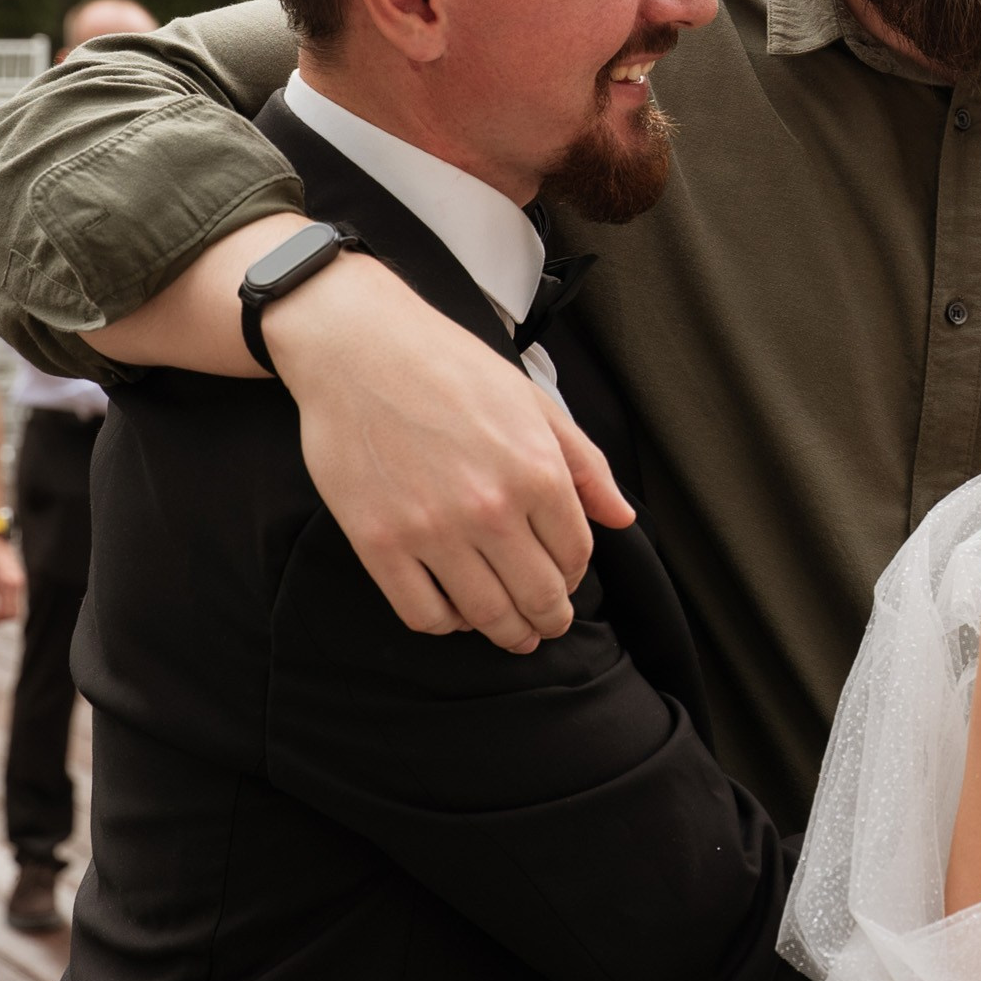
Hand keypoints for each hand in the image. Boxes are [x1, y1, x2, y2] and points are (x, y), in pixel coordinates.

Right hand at [264, 251, 633, 653]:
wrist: (359, 348)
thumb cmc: (449, 367)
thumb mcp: (534, 402)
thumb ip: (585, 465)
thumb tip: (621, 518)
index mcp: (536, 471)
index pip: (575, 554)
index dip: (576, 575)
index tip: (566, 578)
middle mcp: (490, 508)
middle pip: (538, 596)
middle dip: (549, 619)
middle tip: (545, 624)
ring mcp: (432, 530)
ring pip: (486, 615)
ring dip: (506, 633)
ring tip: (510, 632)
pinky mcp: (379, 542)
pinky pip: (422, 613)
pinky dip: (446, 625)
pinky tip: (454, 613)